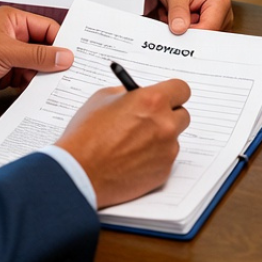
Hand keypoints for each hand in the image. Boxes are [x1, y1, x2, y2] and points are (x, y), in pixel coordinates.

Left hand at [0, 6, 72, 108]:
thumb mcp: (6, 52)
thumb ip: (38, 55)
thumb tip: (66, 56)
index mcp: (14, 21)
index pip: (48, 28)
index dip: (62, 42)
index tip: (77, 56)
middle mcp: (14, 36)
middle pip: (45, 47)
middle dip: (56, 60)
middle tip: (74, 73)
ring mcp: (10, 56)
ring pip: (37, 65)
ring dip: (46, 75)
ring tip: (61, 86)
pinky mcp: (5, 74)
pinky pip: (27, 78)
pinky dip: (35, 85)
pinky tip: (43, 93)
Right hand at [55, 80, 190, 207]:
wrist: (78, 172)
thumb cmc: (86, 135)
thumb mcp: (103, 99)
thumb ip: (128, 94)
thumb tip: (139, 94)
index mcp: (152, 101)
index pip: (181, 89)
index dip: (173, 92)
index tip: (167, 96)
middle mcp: (165, 125)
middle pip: (182, 115)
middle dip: (168, 115)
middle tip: (150, 120)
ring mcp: (167, 151)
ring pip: (173, 138)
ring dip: (160, 138)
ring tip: (133, 143)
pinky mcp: (163, 172)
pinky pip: (165, 159)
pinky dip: (154, 158)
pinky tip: (132, 159)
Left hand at [157, 0, 230, 34]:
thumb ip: (177, 9)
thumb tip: (179, 29)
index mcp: (220, 3)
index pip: (207, 29)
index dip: (188, 32)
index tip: (174, 27)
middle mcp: (224, 16)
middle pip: (203, 38)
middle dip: (183, 31)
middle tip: (171, 16)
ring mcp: (219, 25)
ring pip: (197, 41)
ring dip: (181, 31)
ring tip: (175, 15)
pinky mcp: (211, 31)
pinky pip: (195, 40)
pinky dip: (183, 32)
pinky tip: (180, 20)